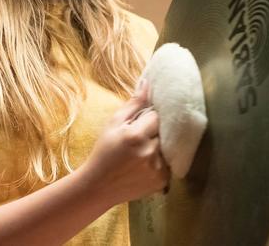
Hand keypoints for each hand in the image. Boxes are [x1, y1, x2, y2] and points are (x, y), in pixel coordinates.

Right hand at [79, 80, 169, 205]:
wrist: (99, 186)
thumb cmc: (104, 151)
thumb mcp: (113, 124)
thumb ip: (133, 104)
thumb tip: (147, 83)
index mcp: (136, 136)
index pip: (157, 115)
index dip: (150, 117)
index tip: (141, 122)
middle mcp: (150, 153)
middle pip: (165, 131)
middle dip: (156, 131)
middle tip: (143, 136)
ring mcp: (158, 169)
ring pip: (169, 147)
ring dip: (160, 146)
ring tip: (142, 151)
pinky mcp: (163, 182)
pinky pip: (170, 163)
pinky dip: (162, 161)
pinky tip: (145, 164)